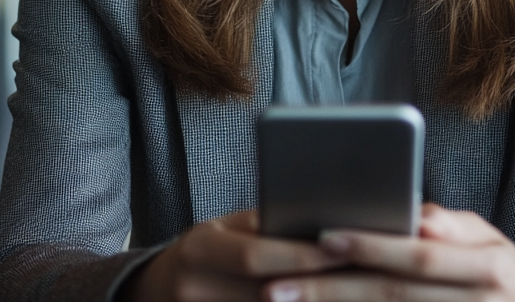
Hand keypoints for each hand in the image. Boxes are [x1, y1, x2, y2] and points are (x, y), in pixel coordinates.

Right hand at [124, 209, 345, 300]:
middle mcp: (195, 288)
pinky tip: (317, 301)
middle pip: (265, 295)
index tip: (343, 250)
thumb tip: (315, 220)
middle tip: (360, 278)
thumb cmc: (203, 253)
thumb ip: (261, 228)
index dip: (301, 256)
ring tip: (350, 294)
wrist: (154, 291)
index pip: (254, 256)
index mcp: (200, 249)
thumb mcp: (223, 230)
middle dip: (315, 287)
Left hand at [261, 203, 514, 301]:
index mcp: (487, 266)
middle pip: (393, 296)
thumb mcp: (492, 241)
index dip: (371, 245)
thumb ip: (453, 227)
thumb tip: (417, 216)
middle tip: (277, 288)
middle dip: (332, 291)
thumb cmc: (505, 273)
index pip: (418, 254)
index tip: (321, 236)